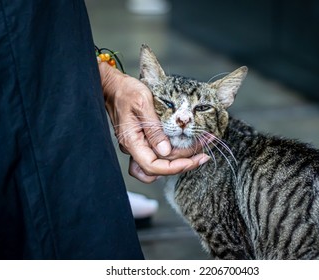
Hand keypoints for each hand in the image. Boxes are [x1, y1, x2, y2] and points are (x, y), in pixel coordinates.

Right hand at [99, 63, 208, 182]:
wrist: (112, 87)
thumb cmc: (126, 91)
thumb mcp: (143, 104)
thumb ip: (154, 129)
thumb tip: (165, 151)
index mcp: (132, 142)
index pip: (153, 166)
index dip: (175, 167)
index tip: (195, 160)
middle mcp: (133, 149)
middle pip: (160, 169)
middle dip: (186, 161)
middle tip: (206, 145)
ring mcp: (137, 147)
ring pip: (157, 168)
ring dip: (179, 163)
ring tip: (199, 152)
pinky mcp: (142, 143)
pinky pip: (155, 159)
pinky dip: (170, 159)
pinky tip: (184, 151)